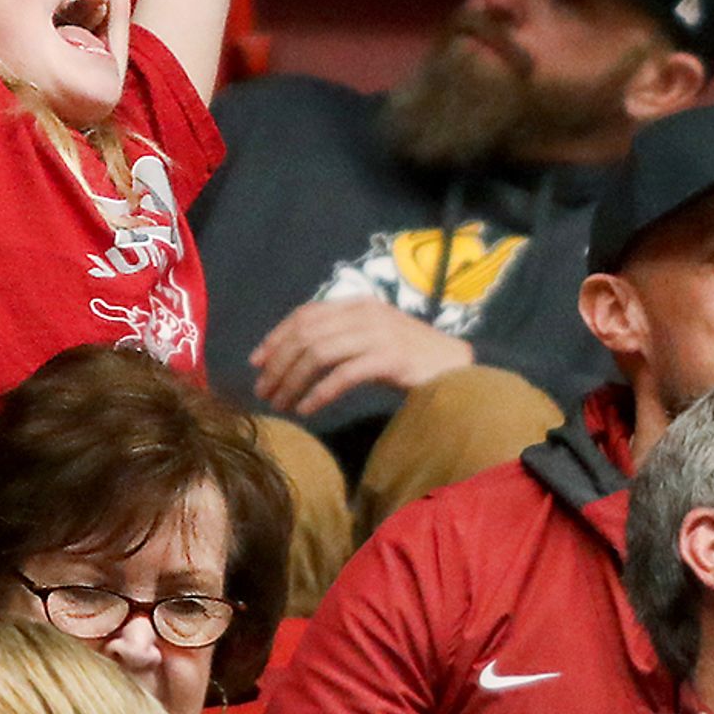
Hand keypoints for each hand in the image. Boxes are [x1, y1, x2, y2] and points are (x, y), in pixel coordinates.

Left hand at [249, 293, 474, 416]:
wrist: (457, 369)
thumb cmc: (413, 358)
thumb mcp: (373, 338)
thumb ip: (341, 338)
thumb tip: (295, 358)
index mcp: (359, 304)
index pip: (306, 314)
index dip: (276, 336)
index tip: (256, 362)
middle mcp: (366, 314)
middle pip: (306, 334)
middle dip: (278, 364)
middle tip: (263, 391)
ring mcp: (379, 335)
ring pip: (318, 354)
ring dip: (293, 381)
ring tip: (280, 404)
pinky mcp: (390, 359)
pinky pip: (342, 375)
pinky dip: (319, 393)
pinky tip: (307, 409)